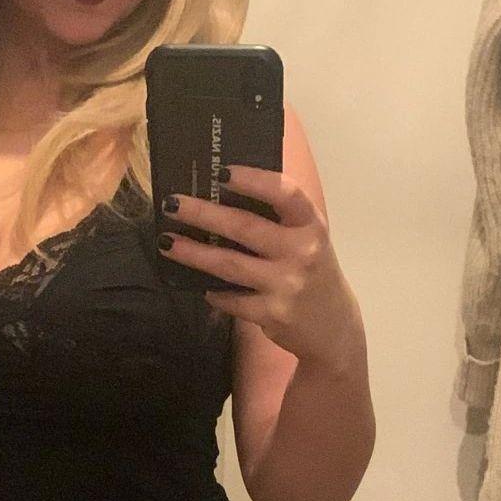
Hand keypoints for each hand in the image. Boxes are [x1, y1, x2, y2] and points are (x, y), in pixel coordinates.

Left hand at [158, 165, 363, 374]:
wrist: (333, 329)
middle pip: (244, 227)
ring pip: (229, 265)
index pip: (284, 193)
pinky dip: (212, 291)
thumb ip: (277, 220)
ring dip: (193, 253)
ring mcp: (286, 285)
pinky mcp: (271, 314)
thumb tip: (221, 195)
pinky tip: (200, 284)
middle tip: (171, 204)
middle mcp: (302, 252)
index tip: (222, 172)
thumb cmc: (312, 273)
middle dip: (202, 214)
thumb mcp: (307, 240)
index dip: (253, 180)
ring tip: (167, 242)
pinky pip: (230, 299)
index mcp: (311, 225)